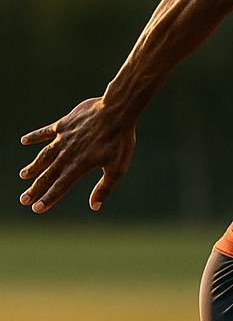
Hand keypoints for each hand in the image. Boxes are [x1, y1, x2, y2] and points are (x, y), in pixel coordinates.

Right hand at [19, 98, 135, 212]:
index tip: (36, 208)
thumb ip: (104, 188)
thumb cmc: (121, 142)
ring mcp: (63, 138)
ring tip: (24, 175)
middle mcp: (67, 154)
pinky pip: (45, 131)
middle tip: (23, 200)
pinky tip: (24, 141)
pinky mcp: (64, 124)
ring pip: (44, 155)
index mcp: (80, 166)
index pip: (60, 186)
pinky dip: (35, 136)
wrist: (117, 111)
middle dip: (35, 188)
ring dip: (34, 166)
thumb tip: (94, 206)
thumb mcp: (117, 168)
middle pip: (48, 174)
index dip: (48, 198)